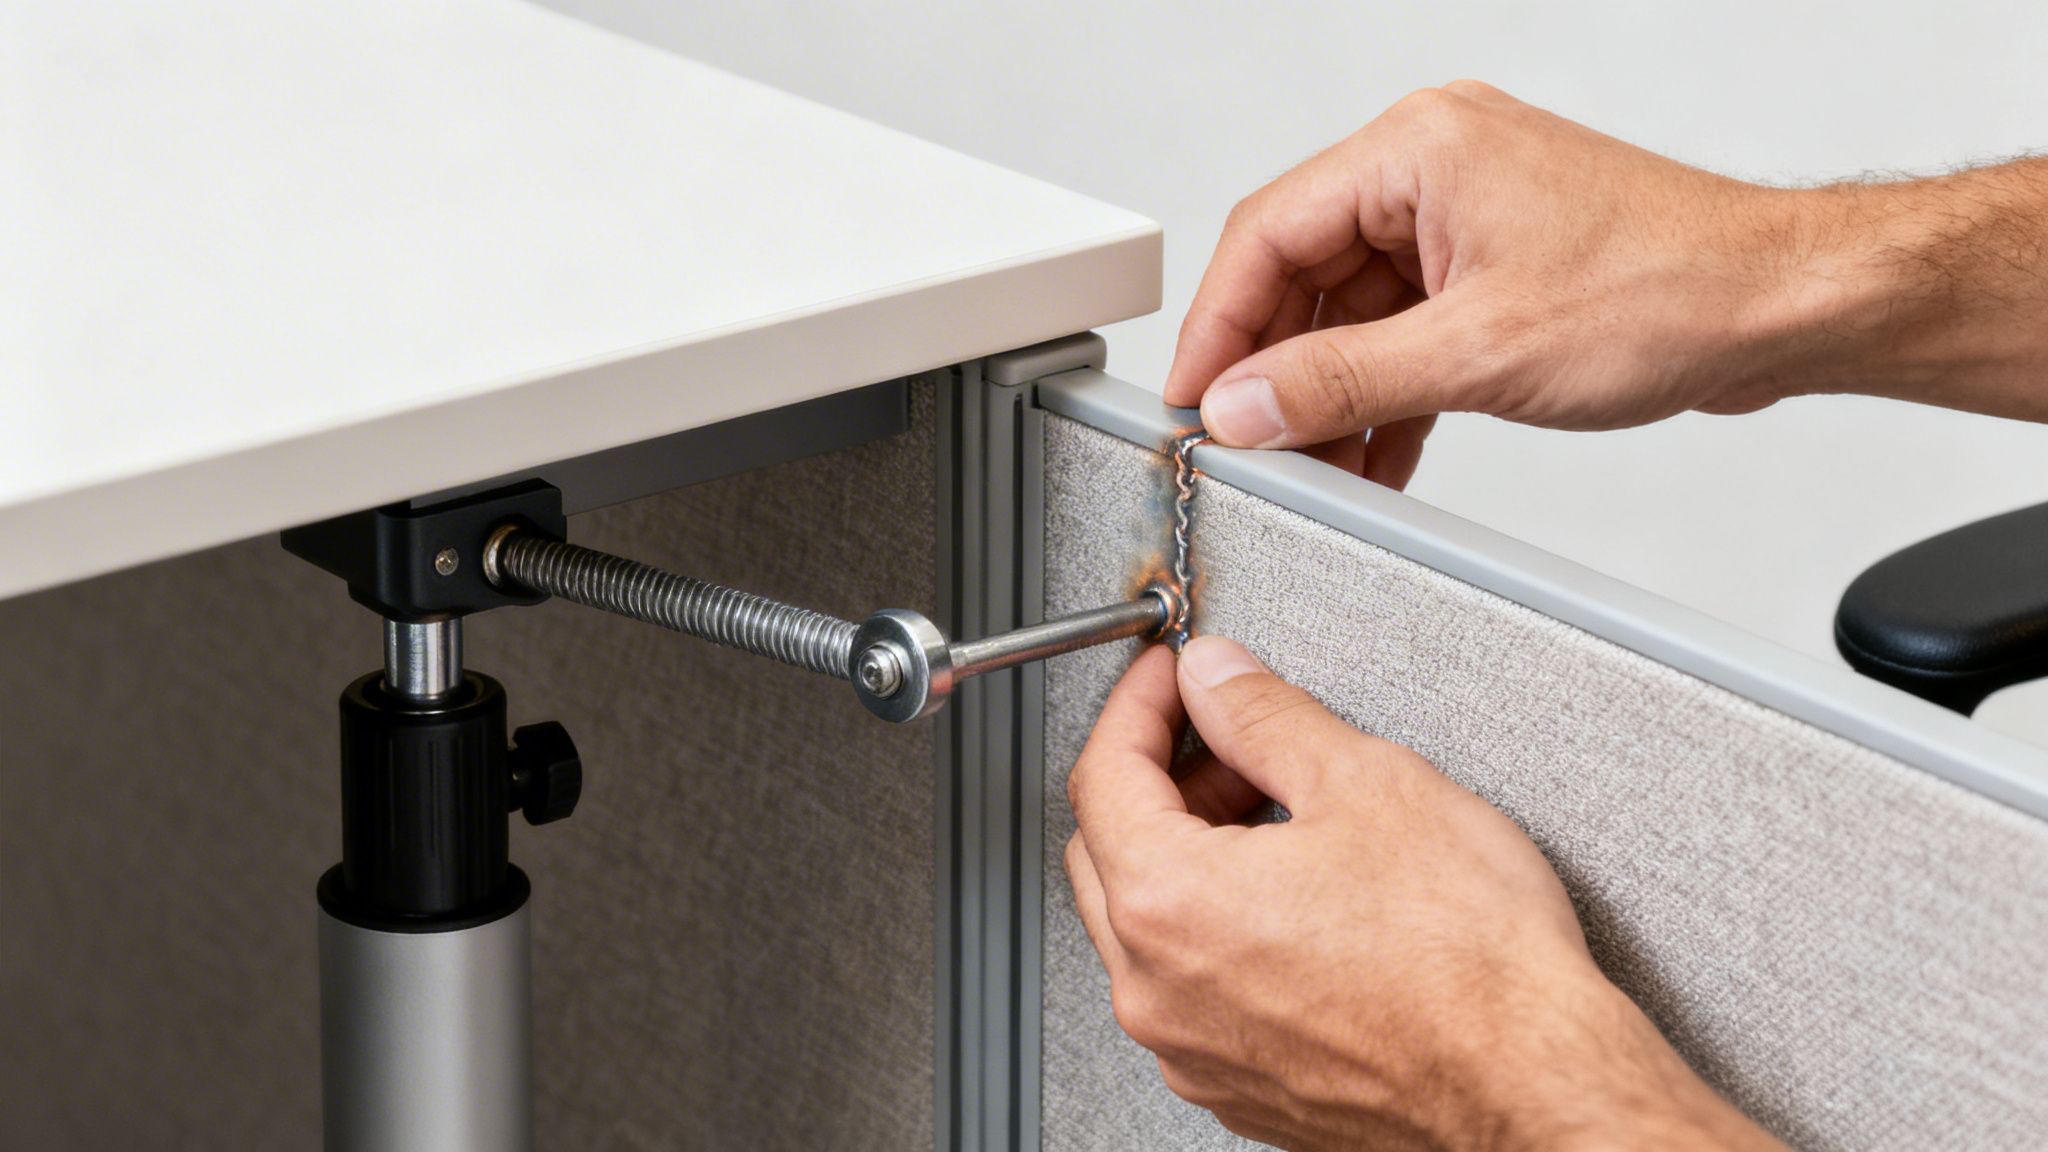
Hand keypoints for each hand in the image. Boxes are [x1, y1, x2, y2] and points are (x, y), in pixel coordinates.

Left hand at [1064, 637, 1785, 1150]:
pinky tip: (1291, 899)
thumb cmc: (1471, 963)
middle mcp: (1157, 991)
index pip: (1103, 774)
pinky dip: (1215, 928)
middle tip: (1226, 739)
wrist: (1534, 1085)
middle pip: (1107, 851)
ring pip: (1145, 926)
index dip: (1138, 705)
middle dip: (1159, 778)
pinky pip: (1190, 988)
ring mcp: (1192, 1050)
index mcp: (1169, 904)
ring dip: (1187, 855)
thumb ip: (1263, 715)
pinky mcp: (1237, 1086)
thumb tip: (1216, 678)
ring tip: (1277, 816)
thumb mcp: (1365, 783)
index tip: (1169, 679)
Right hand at [1164, 83, 2047, 484]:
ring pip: (1350, 309)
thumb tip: (1244, 403)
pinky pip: (1403, 329)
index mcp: (1417, 150)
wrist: (1782, 307)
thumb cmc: (1671, 289)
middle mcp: (1432, 168)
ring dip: (1331, 392)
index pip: (1267, 233)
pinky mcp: (1491, 266)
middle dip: (1273, 367)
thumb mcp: (1479, 353)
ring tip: (1313, 466)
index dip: (1216, 325)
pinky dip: (1384, 393)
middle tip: (1245, 443)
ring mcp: (1463, 217)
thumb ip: (1342, 382)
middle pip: (1301, 271)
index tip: (1191, 401)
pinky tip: (1373, 456)